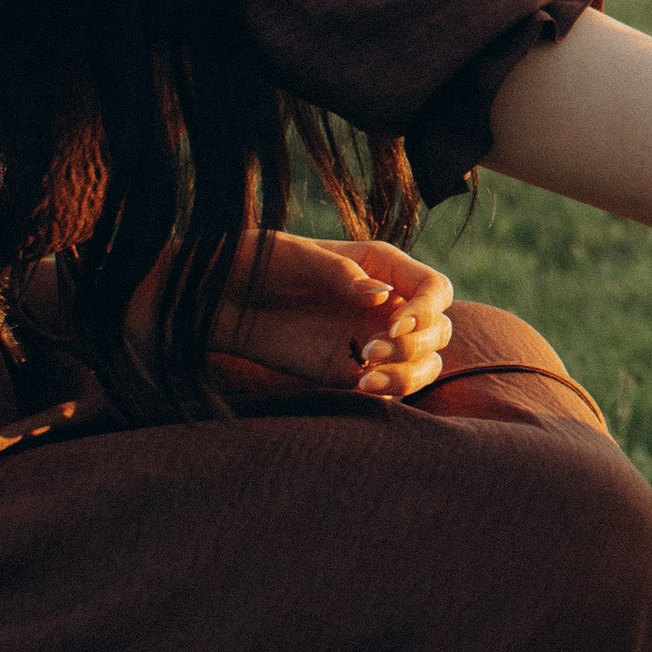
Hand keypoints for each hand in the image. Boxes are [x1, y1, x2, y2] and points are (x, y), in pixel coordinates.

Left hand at [208, 233, 453, 398]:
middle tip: (371, 351)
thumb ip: (340, 274)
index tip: (395, 325)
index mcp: (381, 267)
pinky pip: (388, 390)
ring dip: (408, 375)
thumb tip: (383, 296)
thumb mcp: (295, 257)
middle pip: (438, 330)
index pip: (434, 289)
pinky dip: (386, 394)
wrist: (214, 298)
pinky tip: (358, 388)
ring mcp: (368, 339)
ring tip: (365, 378)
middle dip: (416, 345)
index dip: (426, 310)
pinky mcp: (345, 371)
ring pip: (423, 364)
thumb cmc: (255, 262)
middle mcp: (385, 305)